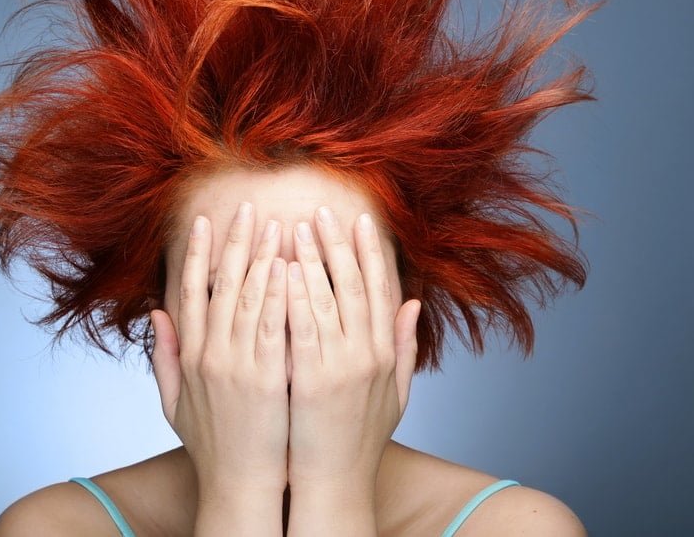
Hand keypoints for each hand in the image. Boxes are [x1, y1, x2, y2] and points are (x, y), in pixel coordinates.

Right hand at [150, 203, 289, 508]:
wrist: (237, 484)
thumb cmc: (211, 444)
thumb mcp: (174, 401)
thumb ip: (164, 356)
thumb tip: (156, 313)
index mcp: (190, 356)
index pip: (190, 292)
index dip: (196, 253)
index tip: (204, 221)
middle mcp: (209, 354)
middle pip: (220, 286)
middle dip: (235, 242)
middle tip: (247, 207)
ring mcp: (236, 364)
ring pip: (247, 298)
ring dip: (261, 258)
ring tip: (274, 224)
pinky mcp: (264, 377)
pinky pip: (272, 325)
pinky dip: (278, 293)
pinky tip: (289, 267)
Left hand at [286, 207, 420, 505]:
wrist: (336, 482)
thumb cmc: (360, 438)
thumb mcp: (396, 392)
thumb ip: (405, 346)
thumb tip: (413, 304)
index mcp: (385, 352)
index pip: (380, 290)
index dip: (371, 252)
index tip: (361, 220)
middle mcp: (367, 354)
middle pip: (353, 286)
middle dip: (336, 244)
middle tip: (320, 211)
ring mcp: (340, 367)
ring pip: (326, 300)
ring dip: (310, 260)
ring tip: (295, 228)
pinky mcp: (310, 380)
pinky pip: (300, 329)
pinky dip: (292, 297)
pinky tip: (280, 270)